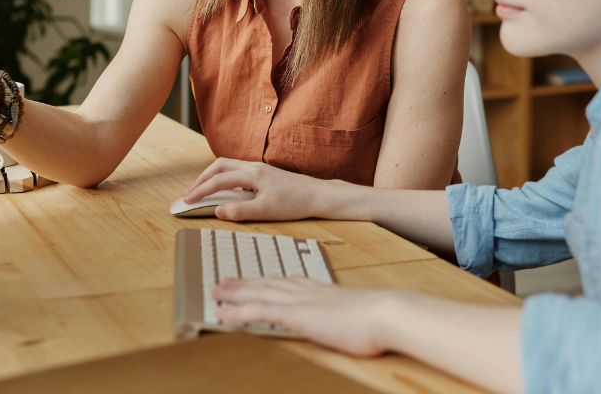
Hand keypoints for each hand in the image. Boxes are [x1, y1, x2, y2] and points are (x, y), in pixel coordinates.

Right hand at [184, 158, 330, 220]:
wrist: (317, 195)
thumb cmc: (295, 203)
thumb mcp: (266, 211)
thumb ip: (240, 211)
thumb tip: (218, 210)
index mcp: (252, 174)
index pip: (218, 180)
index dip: (200, 190)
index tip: (187, 200)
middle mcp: (253, 167)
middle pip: (219, 165)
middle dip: (202, 178)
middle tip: (191, 193)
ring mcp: (259, 168)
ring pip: (228, 166)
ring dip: (212, 176)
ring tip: (204, 190)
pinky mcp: (264, 172)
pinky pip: (237, 170)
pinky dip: (224, 177)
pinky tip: (226, 189)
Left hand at [213, 278, 397, 356]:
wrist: (385, 313)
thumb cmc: (378, 318)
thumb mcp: (357, 313)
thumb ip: (344, 314)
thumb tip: (346, 321)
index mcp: (319, 289)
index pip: (285, 281)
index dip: (265, 280)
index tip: (253, 279)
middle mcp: (305, 290)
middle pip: (266, 283)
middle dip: (243, 282)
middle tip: (224, 281)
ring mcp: (299, 301)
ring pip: (257, 293)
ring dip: (233, 293)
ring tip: (216, 292)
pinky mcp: (295, 315)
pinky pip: (258, 312)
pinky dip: (237, 312)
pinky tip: (222, 313)